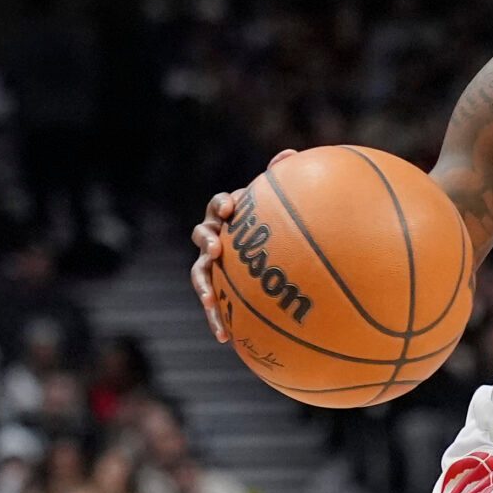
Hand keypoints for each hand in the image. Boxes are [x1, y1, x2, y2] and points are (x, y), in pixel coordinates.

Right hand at [190, 149, 297, 342]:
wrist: (267, 258)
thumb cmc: (272, 227)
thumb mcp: (276, 206)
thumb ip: (280, 182)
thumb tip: (291, 153)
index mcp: (229, 216)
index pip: (219, 205)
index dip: (222, 204)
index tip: (232, 208)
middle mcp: (216, 239)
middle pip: (202, 236)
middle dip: (207, 240)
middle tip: (216, 248)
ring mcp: (214, 266)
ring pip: (200, 275)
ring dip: (204, 288)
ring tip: (210, 303)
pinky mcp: (218, 290)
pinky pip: (215, 305)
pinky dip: (217, 320)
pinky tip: (226, 339)